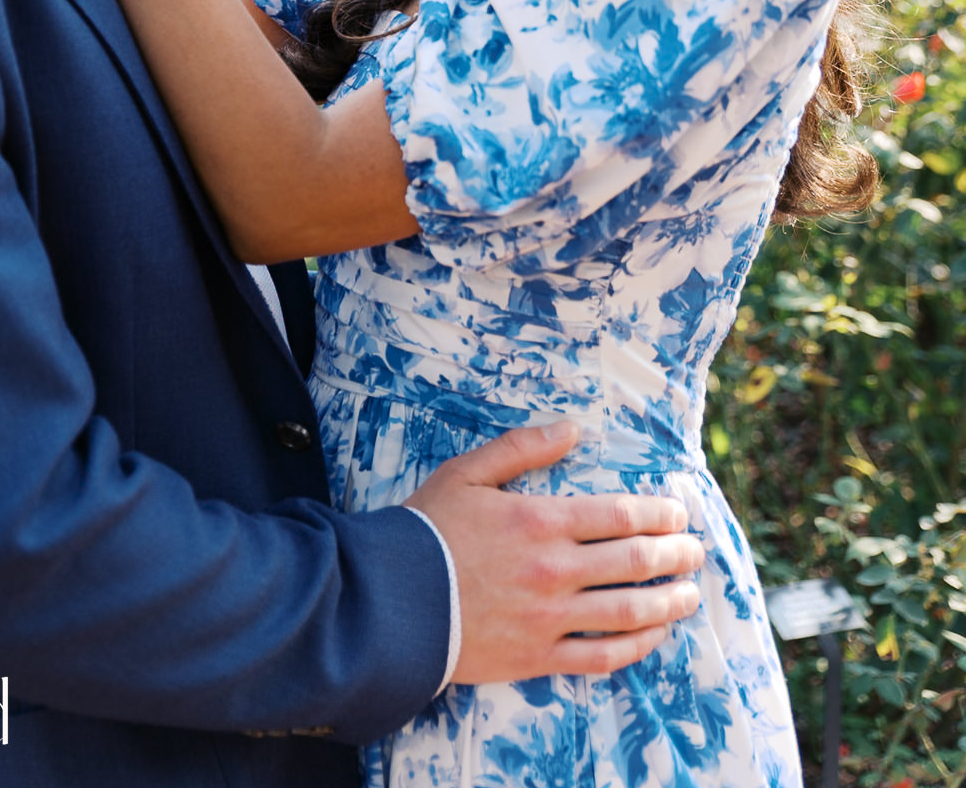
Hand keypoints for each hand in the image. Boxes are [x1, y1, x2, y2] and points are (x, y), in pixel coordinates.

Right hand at [407, 423, 703, 684]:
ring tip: (688, 595)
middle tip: (695, 550)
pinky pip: (601, 657)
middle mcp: (554, 570)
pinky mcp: (538, 658)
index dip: (658, 513)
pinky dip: (636, 647)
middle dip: (674, 555)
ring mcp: (549, 619)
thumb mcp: (467, 472)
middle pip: (634, 562)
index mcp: (540, 521)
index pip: (619, 515)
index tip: (678, 513)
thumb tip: (570, 428)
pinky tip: (653, 637)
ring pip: (628, 612)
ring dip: (667, 602)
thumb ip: (521, 448)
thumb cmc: (426, 531)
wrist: (391, 602)